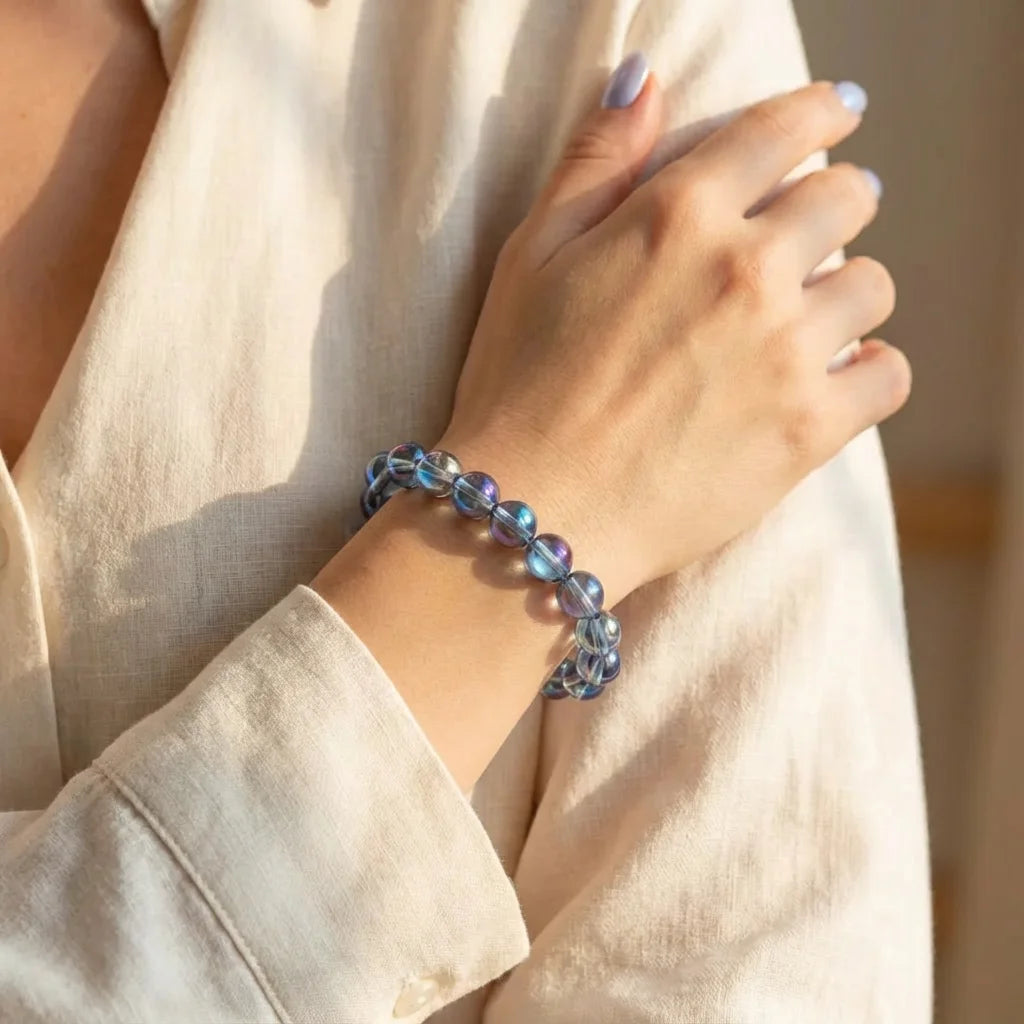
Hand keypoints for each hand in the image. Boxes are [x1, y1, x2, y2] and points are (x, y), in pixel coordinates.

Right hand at [439, 65, 906, 597]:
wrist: (534, 510)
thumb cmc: (518, 383)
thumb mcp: (533, 255)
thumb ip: (596, 161)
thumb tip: (646, 77)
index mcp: (678, 215)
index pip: (784, 128)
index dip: (819, 114)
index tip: (835, 116)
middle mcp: (745, 269)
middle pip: (847, 200)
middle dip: (838, 203)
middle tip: (817, 228)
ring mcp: (784, 351)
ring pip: (872, 286)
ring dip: (845, 292)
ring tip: (810, 317)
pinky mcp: (808, 429)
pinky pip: (887, 375)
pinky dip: (870, 369)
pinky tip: (837, 375)